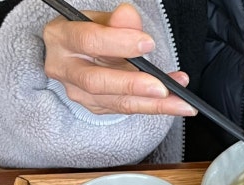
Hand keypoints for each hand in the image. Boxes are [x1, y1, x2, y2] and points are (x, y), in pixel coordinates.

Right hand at [42, 3, 195, 115]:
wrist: (77, 53)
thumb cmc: (90, 32)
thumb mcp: (101, 19)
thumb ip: (116, 21)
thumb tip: (130, 17)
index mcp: (62, 37)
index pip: (89, 41)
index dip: (119, 42)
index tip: (147, 43)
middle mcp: (65, 69)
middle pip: (98, 82)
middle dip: (133, 85)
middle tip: (162, 88)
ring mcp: (79, 93)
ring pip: (117, 103)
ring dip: (153, 104)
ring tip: (181, 103)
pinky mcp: (96, 107)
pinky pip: (127, 109)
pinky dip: (153, 106)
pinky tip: (174, 102)